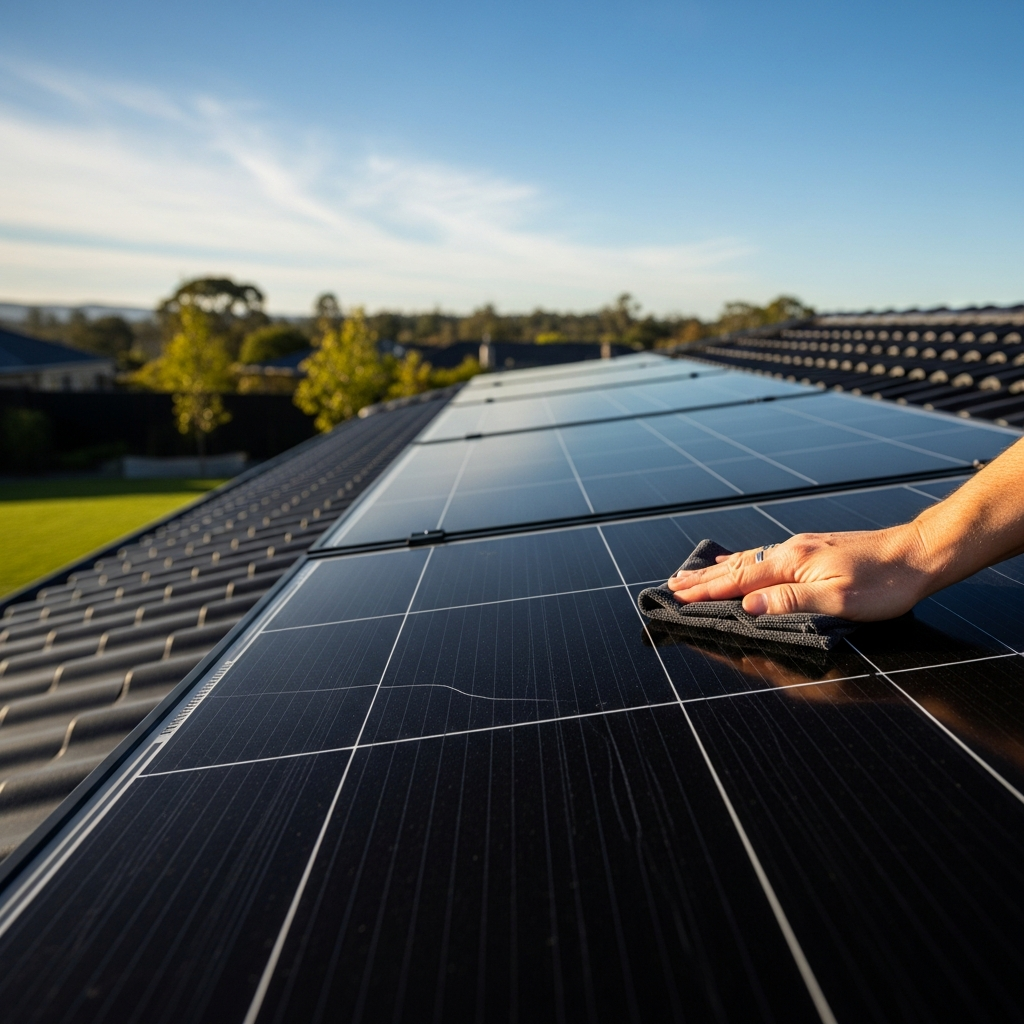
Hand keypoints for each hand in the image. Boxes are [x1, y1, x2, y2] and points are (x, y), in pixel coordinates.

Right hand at [666, 525, 933, 620]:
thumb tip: (750, 606)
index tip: (678, 598)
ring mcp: (801, 548)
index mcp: (792, 564)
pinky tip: (740, 561)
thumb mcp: (839, 599)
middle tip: (671, 586)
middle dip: (702, 580)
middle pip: (737, 568)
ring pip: (749, 559)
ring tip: (693, 576)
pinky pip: (765, 556)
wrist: (919, 553)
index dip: (706, 592)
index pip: (739, 582)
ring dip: (718, 571)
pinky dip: (743, 562)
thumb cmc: (885, 583)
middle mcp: (791, 550)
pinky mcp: (813, 549)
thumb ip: (791, 602)